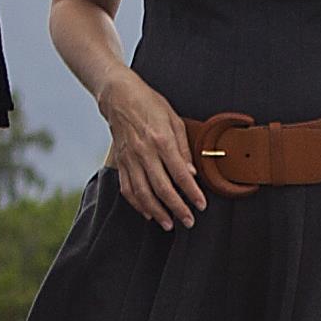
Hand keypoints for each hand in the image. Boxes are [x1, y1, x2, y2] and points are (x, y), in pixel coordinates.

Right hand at [93, 67, 206, 230]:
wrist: (119, 96)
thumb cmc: (149, 104)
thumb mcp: (174, 120)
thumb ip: (183, 147)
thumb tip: (191, 172)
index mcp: (161, 140)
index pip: (180, 174)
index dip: (192, 192)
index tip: (201, 205)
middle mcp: (144, 152)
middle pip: (162, 188)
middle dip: (177, 208)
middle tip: (188, 221)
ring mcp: (130, 159)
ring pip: (143, 193)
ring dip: (157, 212)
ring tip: (169, 224)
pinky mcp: (120, 162)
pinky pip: (127, 189)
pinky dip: (137, 204)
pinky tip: (148, 212)